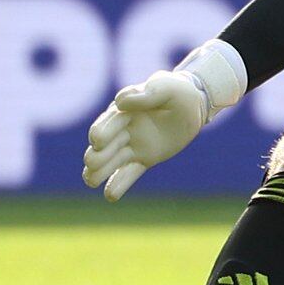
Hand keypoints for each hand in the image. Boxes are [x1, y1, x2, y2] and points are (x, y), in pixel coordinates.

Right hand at [80, 61, 217, 198]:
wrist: (193, 106)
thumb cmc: (177, 92)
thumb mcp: (168, 87)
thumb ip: (148, 93)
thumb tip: (120, 102)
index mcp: (124, 110)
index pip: (109, 122)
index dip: (103, 130)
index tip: (97, 140)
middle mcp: (122, 130)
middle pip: (105, 145)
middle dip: (97, 153)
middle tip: (91, 161)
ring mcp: (132, 146)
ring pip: (112, 161)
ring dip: (100, 171)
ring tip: (90, 181)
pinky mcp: (144, 159)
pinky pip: (129, 173)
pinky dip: (119, 184)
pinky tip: (110, 197)